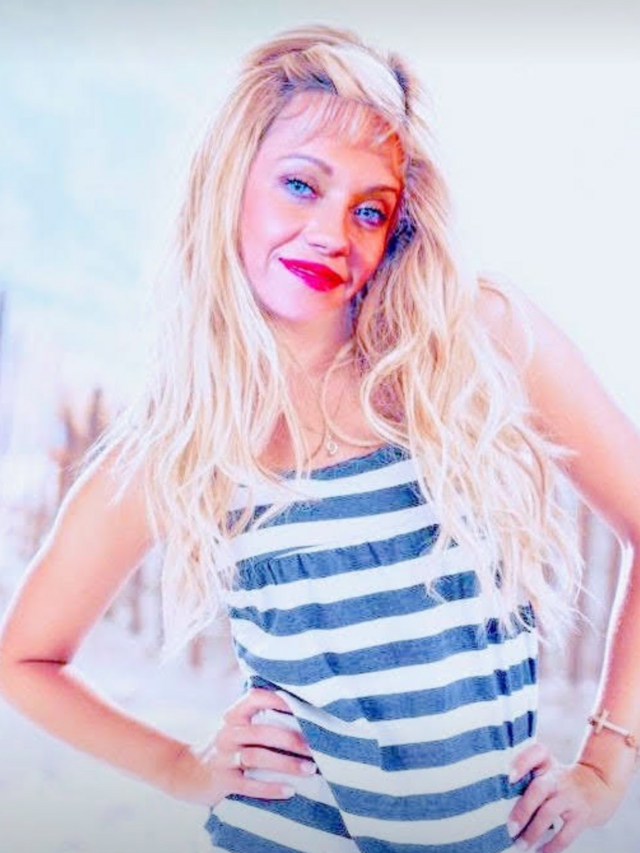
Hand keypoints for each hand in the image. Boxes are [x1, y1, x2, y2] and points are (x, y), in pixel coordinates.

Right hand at [163, 688, 315, 806]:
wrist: (185, 773)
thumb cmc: (223, 748)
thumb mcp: (235, 729)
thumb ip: (257, 721)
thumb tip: (299, 714)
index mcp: (232, 717)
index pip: (253, 698)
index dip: (276, 699)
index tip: (299, 705)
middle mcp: (227, 734)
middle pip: (261, 732)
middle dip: (290, 739)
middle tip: (315, 747)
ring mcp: (223, 758)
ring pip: (256, 757)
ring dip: (286, 763)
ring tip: (309, 769)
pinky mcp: (222, 781)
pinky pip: (248, 785)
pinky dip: (270, 788)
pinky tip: (289, 790)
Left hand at [507, 742, 622, 851]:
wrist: (600, 783)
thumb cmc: (562, 777)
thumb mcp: (547, 766)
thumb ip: (525, 771)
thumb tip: (500, 795)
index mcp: (547, 763)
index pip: (537, 753)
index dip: (522, 762)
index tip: (509, 776)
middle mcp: (558, 777)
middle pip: (538, 789)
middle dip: (522, 810)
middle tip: (510, 828)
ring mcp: (571, 796)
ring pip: (548, 813)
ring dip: (532, 832)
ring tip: (520, 845)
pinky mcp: (582, 816)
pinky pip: (566, 834)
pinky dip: (552, 846)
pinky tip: (540, 852)